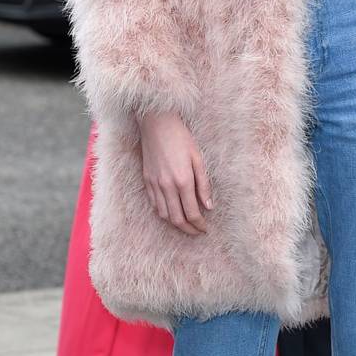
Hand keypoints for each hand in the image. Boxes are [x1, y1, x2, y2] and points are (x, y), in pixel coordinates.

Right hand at [138, 112, 211, 235]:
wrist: (157, 123)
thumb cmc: (181, 138)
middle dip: (188, 229)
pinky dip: (163, 213)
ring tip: (185, 224)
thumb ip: (204, 184)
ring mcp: (154, 184)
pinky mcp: (146, 180)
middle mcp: (167, 186)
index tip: (205, 228)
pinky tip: (171, 212)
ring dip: (175, 223)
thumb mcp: (198, 159)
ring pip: (164, 214)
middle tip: (197, 232)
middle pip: (177, 219)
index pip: (192, 212)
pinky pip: (154, 204)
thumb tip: (209, 206)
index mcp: (183, 181)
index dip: (199, 224)